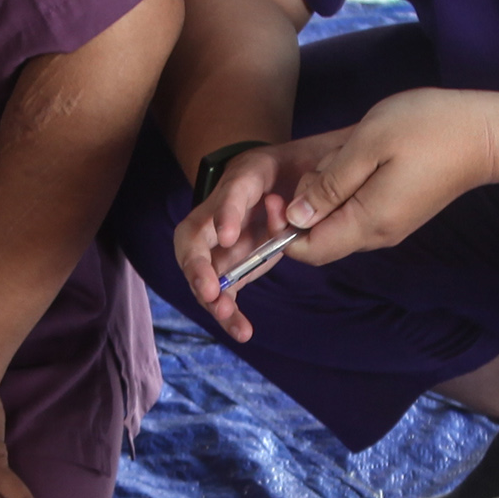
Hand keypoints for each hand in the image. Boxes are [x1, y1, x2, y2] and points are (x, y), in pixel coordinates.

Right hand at [175, 135, 339, 340]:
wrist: (286, 178)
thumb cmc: (294, 174)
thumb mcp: (304, 166)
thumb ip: (305, 189)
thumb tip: (294, 219)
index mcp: (239, 180)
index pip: (227, 196)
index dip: (225, 216)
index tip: (229, 237)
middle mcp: (219, 214)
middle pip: (193, 240)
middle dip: (198, 267)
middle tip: (210, 291)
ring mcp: (220, 243)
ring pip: (202, 271)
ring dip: (211, 296)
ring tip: (225, 315)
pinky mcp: (231, 266)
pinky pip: (224, 291)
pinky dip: (229, 312)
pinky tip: (242, 331)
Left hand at [268, 89, 498, 271]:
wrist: (487, 134)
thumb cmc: (429, 129)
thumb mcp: (369, 145)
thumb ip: (330, 184)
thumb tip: (295, 216)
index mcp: (367, 223)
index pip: (306, 251)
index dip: (281, 228)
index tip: (278, 192)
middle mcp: (377, 235)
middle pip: (318, 235)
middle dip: (307, 201)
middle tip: (330, 158)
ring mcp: (389, 225)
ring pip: (336, 218)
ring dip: (329, 187)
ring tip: (354, 151)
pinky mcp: (397, 211)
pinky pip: (355, 207)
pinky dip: (347, 184)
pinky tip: (364, 155)